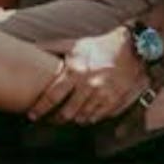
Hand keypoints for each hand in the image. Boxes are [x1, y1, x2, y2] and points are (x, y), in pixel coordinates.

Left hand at [27, 27, 147, 124]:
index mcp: (75, 71)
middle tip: (50, 119)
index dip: (40, 108)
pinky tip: (85, 114)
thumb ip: (52, 47)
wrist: (131, 48)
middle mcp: (88, 85)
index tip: (32, 115)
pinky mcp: (114, 101)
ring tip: (67, 116)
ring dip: (73, 119)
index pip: (52, 96)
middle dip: (56, 118)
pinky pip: (97, 117)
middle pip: (66, 112)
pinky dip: (89, 118)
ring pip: (82, 118)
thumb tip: (32, 46)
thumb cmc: (99, 46)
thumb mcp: (74, 44)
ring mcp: (102, 95)